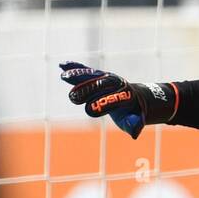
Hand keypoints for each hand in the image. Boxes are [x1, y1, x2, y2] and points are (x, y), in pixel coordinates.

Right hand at [58, 61, 174, 138]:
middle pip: (101, 85)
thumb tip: (133, 132)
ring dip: (78, 75)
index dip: (102, 104)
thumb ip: (134, 124)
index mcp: (127, 96)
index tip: (89, 111)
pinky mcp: (99, 74)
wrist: (136, 97)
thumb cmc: (133, 112)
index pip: (114, 100)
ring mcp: (108, 77)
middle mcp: (118, 83)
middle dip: (87, 90)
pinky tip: (62, 65)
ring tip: (64, 76)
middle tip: (73, 98)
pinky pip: (87, 70)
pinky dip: (76, 67)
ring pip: (93, 75)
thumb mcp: (136, 120)